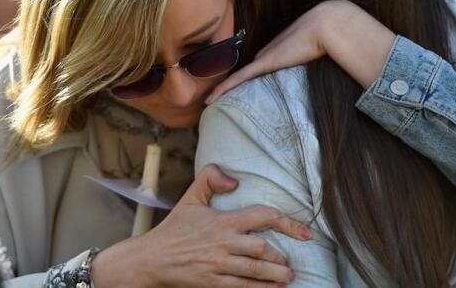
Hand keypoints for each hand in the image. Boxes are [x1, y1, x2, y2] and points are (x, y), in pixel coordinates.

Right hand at [92, 165, 310, 287]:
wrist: (150, 259)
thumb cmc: (174, 229)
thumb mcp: (190, 198)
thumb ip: (210, 178)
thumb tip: (235, 179)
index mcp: (222, 220)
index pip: (262, 217)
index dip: (287, 223)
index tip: (305, 232)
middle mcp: (223, 243)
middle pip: (262, 249)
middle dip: (281, 257)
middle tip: (291, 262)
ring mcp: (218, 265)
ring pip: (255, 271)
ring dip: (276, 275)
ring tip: (289, 277)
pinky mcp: (212, 283)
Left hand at [206, 0, 395, 103]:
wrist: (329, 24)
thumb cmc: (329, 37)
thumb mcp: (318, 51)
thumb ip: (311, 59)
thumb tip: (313, 67)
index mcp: (280, 50)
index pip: (260, 65)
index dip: (248, 76)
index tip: (239, 86)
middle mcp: (269, 53)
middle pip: (246, 72)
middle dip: (232, 84)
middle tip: (218, 97)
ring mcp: (265, 58)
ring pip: (238, 76)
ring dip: (223, 88)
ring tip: (208, 100)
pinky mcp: (265, 63)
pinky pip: (239, 79)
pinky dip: (224, 88)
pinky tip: (210, 99)